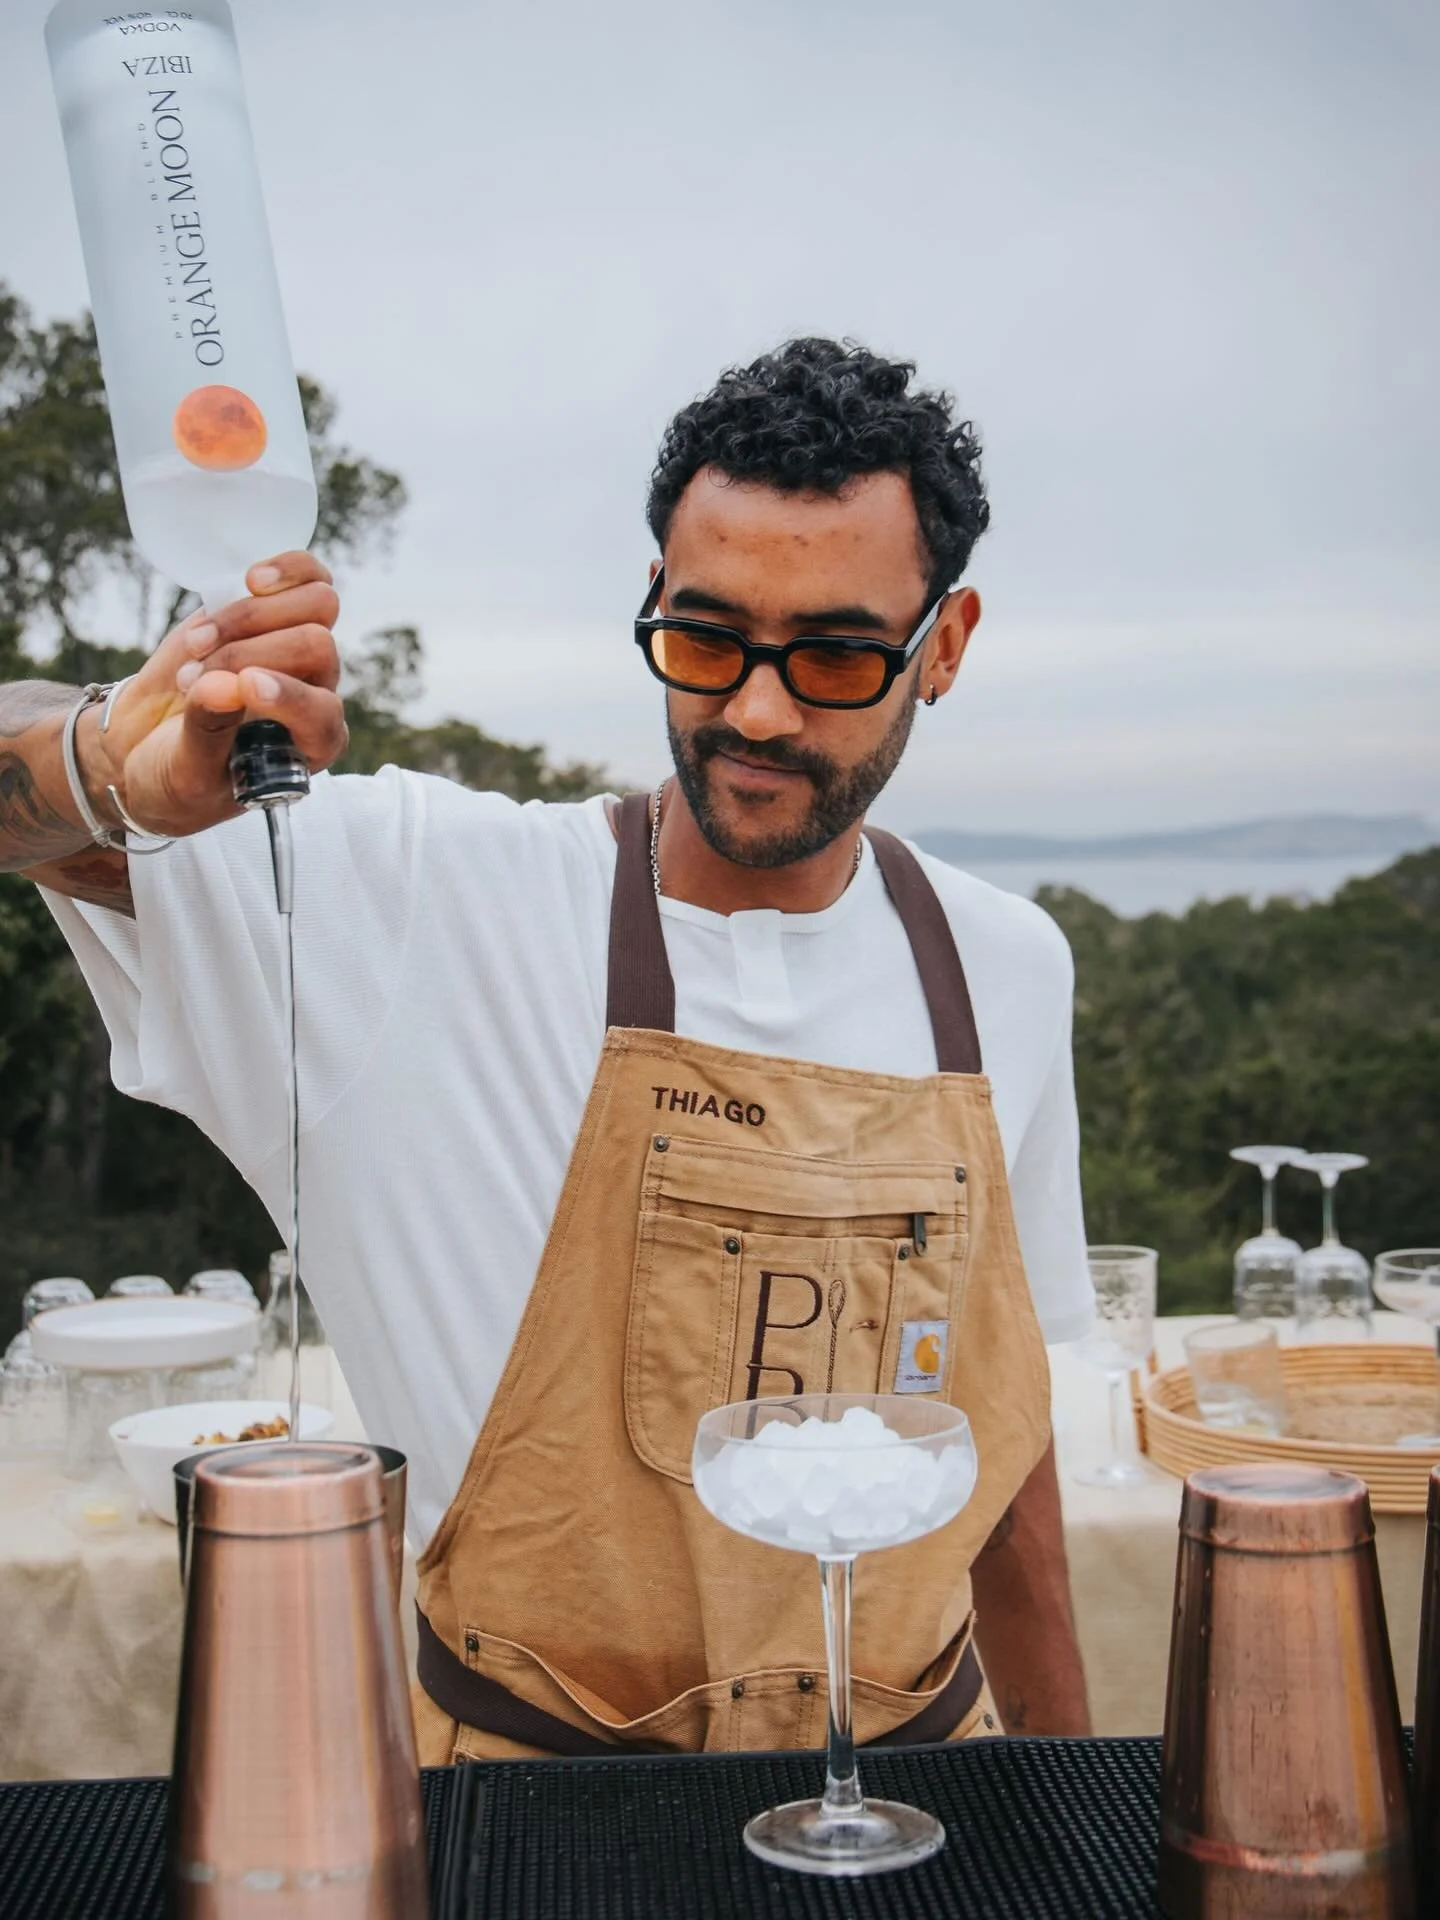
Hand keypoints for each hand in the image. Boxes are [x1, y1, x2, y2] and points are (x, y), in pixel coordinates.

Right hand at [85, 552, 346, 838]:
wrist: (147, 745)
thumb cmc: (176, 774)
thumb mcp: (184, 770)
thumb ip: (207, 732)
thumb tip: (222, 686)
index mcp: (311, 745)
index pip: (322, 712)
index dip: (288, 695)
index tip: (241, 685)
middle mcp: (315, 693)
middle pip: (315, 646)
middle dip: (245, 653)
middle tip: (191, 678)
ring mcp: (296, 650)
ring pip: (317, 606)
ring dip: (249, 616)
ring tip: (197, 645)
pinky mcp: (270, 614)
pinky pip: (307, 577)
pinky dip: (283, 570)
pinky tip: (248, 579)